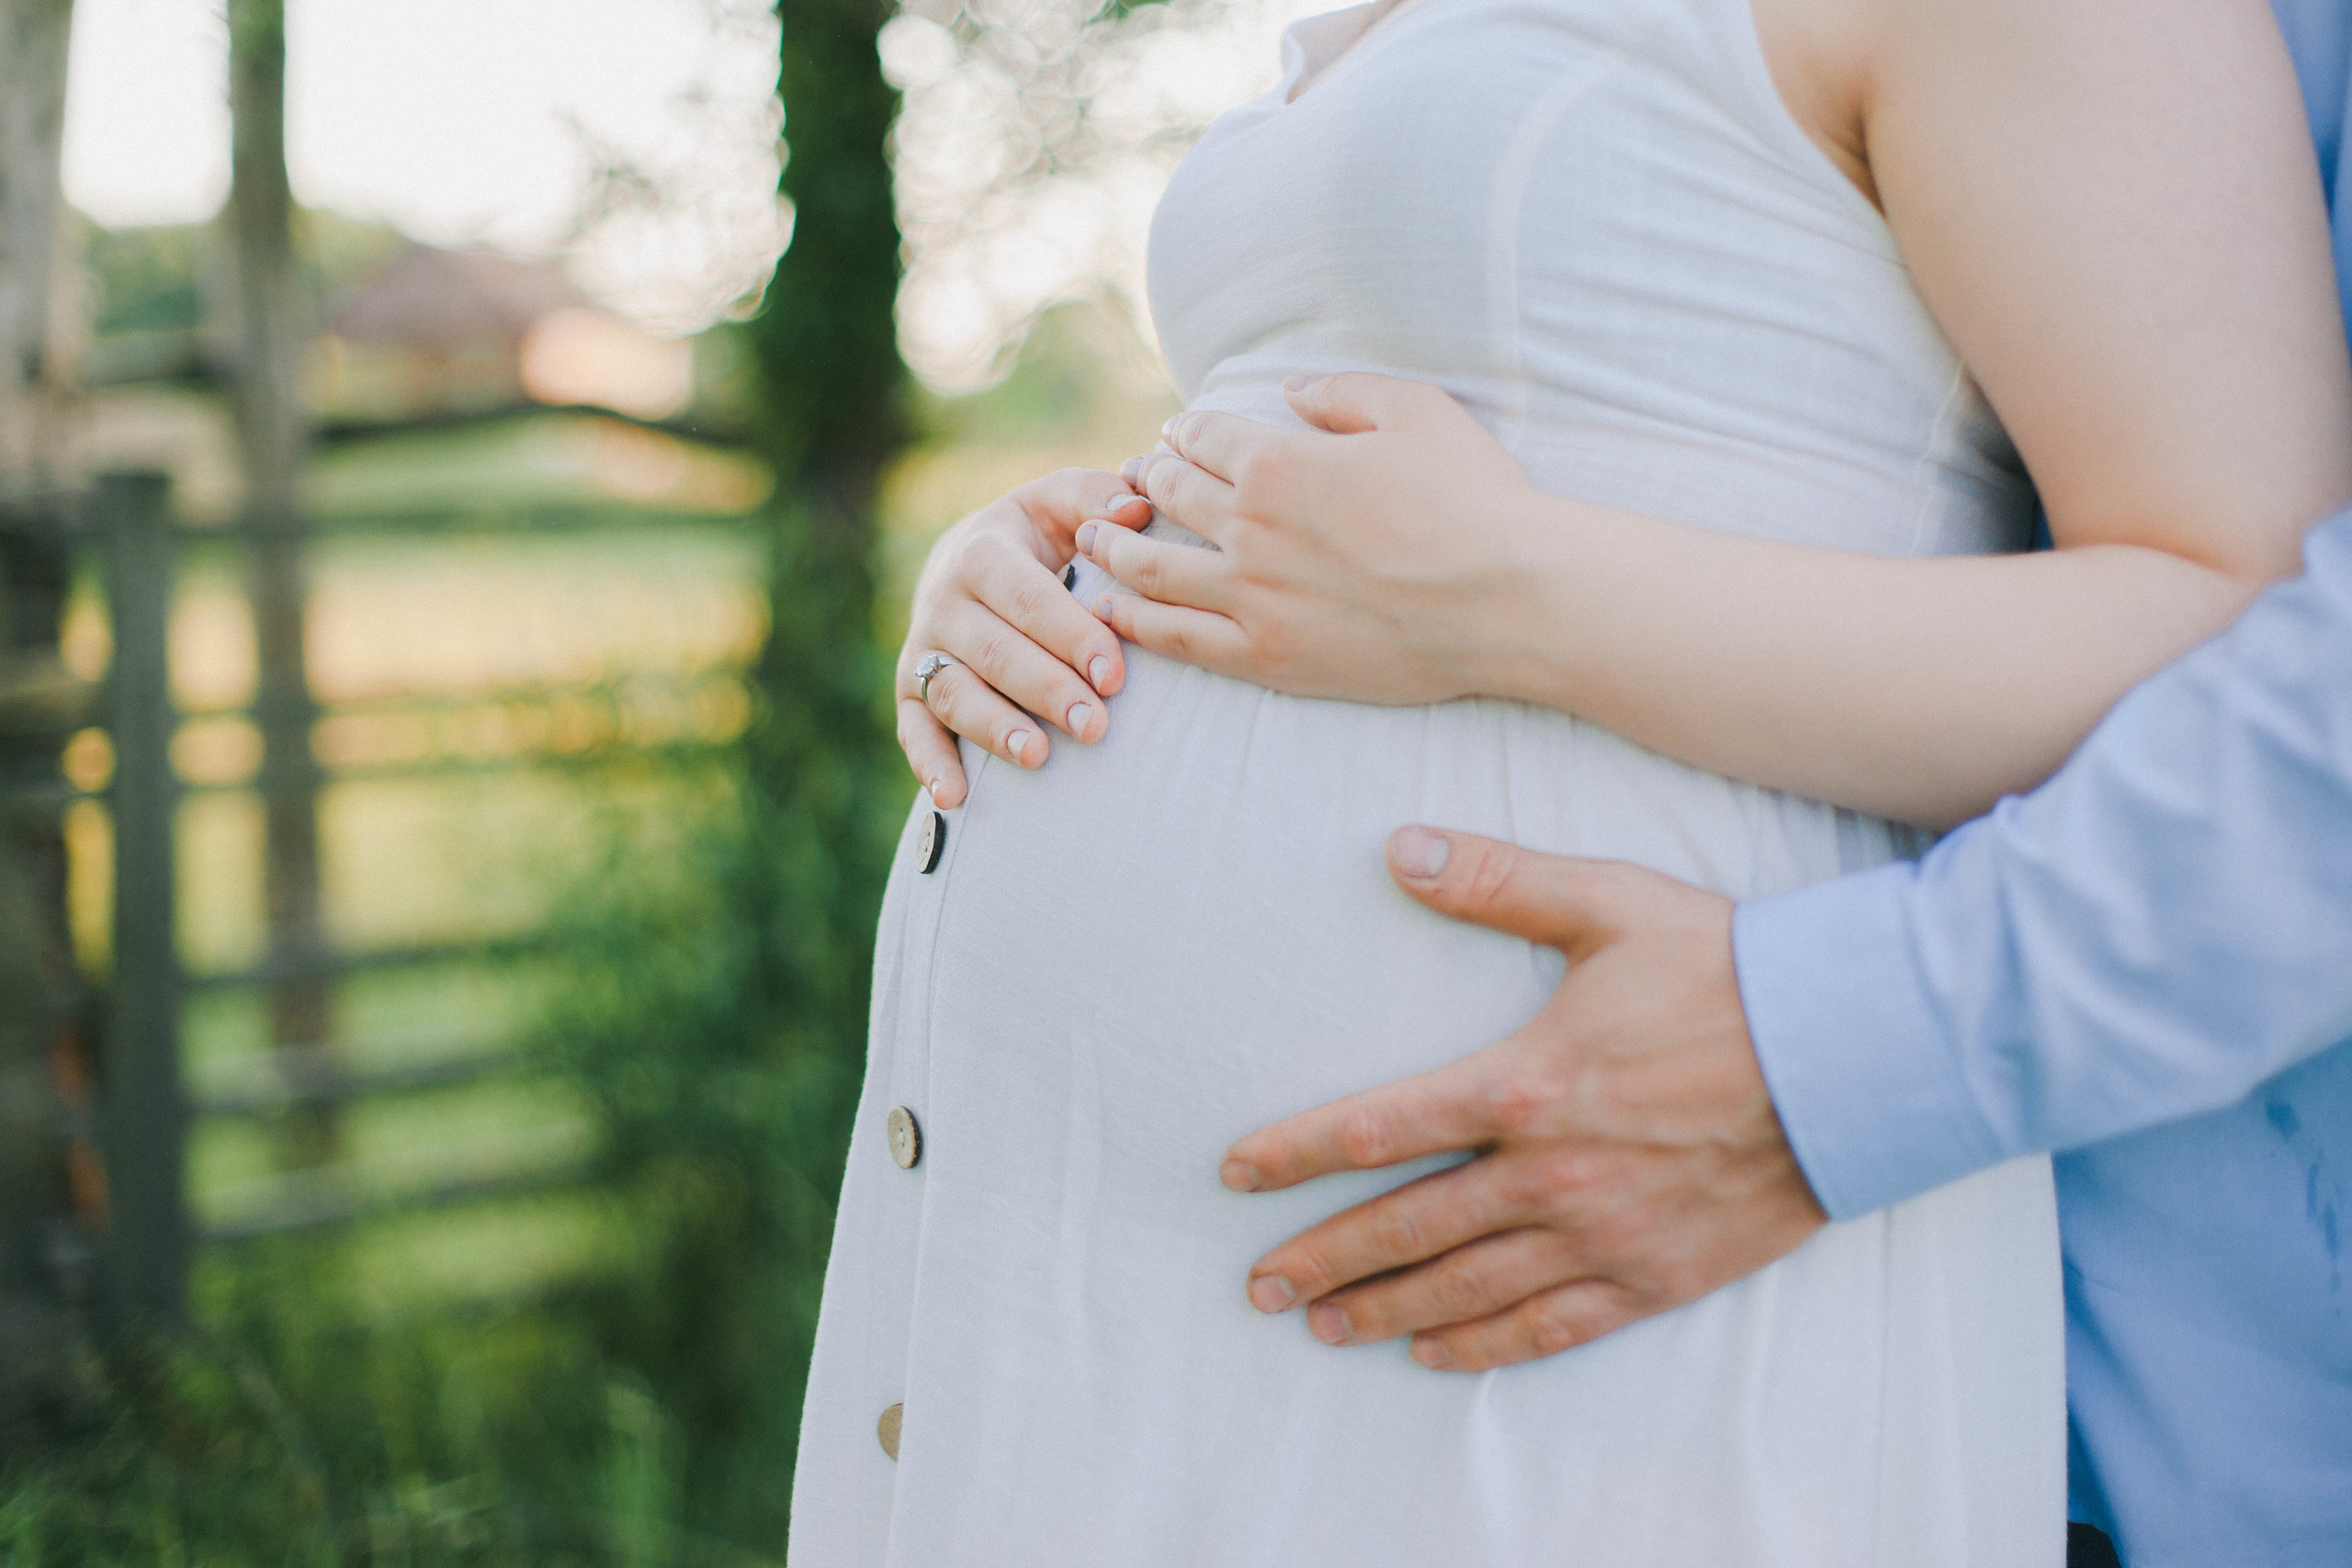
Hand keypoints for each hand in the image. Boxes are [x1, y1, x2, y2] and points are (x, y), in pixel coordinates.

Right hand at [896, 469, 1150, 807]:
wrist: (969, 559)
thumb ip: (1098, 498)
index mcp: (983, 552)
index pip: (1029, 600)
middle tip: (1094, 726)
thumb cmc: (1039, 535)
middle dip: (1046, 690)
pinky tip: (953, 798)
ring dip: (993, 728)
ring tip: (1037, 756)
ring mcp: (923, 649)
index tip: (1115, 674)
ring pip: (953, 693)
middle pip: (994, 652)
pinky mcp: (909, 690)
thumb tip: (1136, 508)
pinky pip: (913, 729)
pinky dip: (928, 763)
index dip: (1071, 637)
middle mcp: (943, 600)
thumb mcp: (1062, 503)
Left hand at [1079, 373, 1546, 702]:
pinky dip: (1134, 621)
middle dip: (1143, 480)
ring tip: (1091, 540)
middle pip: (1168, 496)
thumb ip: (1340, 393)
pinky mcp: (1267, 657)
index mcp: (1279, 460)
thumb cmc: (1475, 498)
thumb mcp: (1416, 411)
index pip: (1202, 436)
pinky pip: (1178, 639)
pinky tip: (1110, 611)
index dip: (1183, 431)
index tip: (1175, 435)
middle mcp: (1250, 527)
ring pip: (1151, 568)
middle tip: (1129, 480)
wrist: (1510, 598)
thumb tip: (1286, 388)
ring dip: (1112, 548)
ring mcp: (1252, 597)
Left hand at [1221, 827, 1826, 1371]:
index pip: (1376, 1129)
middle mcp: (1552, 1174)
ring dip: (1386, 1311)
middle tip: (1257, 1287)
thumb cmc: (1733, 972)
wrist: (1862, 1053)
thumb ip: (1496, 878)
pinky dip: (1488, 1347)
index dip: (1295, 1155)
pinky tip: (1438, 1356)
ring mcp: (1605, 1233)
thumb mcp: (1608, 903)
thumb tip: (1397, 848)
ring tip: (1322, 1327)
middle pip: (1406, 1229)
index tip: (1236, 1175)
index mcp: (1525, 1084)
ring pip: (1468, 1289)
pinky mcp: (1658, 1273)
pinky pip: (1554, 1327)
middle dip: (1323, 1259)